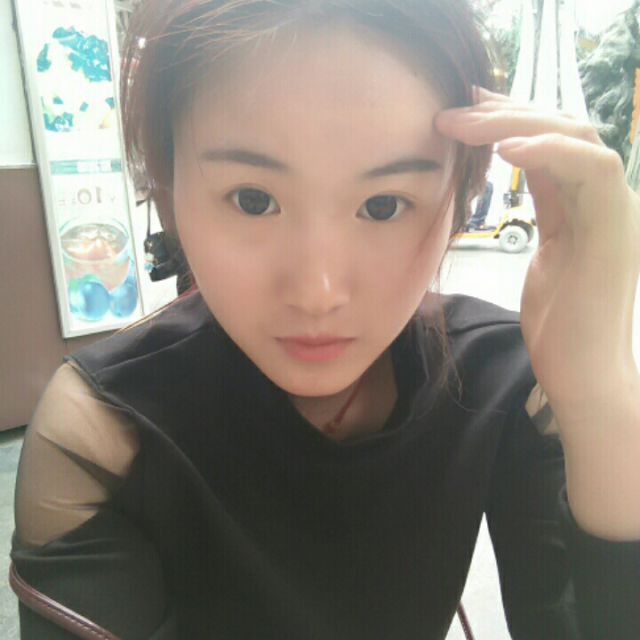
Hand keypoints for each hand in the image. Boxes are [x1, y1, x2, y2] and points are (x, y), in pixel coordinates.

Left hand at [435, 89, 639, 432]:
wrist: (583, 374)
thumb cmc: (559, 326)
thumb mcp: (542, 257)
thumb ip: (539, 214)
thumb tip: (512, 182)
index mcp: (585, 205)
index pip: (548, 145)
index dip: (507, 122)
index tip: (464, 112)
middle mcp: (605, 198)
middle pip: (560, 130)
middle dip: (504, 114)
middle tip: (453, 110)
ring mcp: (616, 210)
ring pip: (575, 137)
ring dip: (517, 123)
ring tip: (463, 123)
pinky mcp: (617, 227)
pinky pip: (591, 170)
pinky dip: (550, 151)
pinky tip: (505, 148)